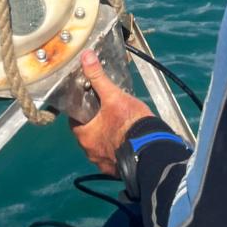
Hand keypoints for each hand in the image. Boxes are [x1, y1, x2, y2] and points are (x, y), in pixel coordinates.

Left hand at [70, 49, 153, 174]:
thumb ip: (98, 77)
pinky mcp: (118, 170)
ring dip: (106, 138)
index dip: (81, 111)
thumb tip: (86, 56)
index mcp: (85, 136)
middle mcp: (91, 153)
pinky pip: (113, 158)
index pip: (74, 121)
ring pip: (100, 147)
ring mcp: (104, 164)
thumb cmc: (130, 123)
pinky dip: (117, 150)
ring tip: (118, 126)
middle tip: (107, 113)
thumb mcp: (114, 96)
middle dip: (95, 125)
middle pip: (88, 134)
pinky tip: (127, 141)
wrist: (152, 150)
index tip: (89, 104)